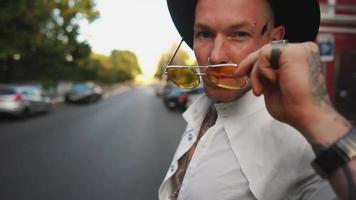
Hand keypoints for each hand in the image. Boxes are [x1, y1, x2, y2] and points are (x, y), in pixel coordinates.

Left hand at [236, 42, 350, 144]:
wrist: (306, 115)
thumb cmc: (293, 107)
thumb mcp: (272, 87)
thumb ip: (265, 75)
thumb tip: (249, 68)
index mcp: (298, 60)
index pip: (272, 54)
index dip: (254, 63)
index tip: (241, 73)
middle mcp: (302, 51)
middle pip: (267, 50)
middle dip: (249, 63)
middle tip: (238, 74)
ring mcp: (300, 49)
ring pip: (264, 52)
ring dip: (256, 73)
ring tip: (260, 90)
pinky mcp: (295, 51)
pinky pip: (265, 53)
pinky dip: (262, 69)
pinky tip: (273, 81)